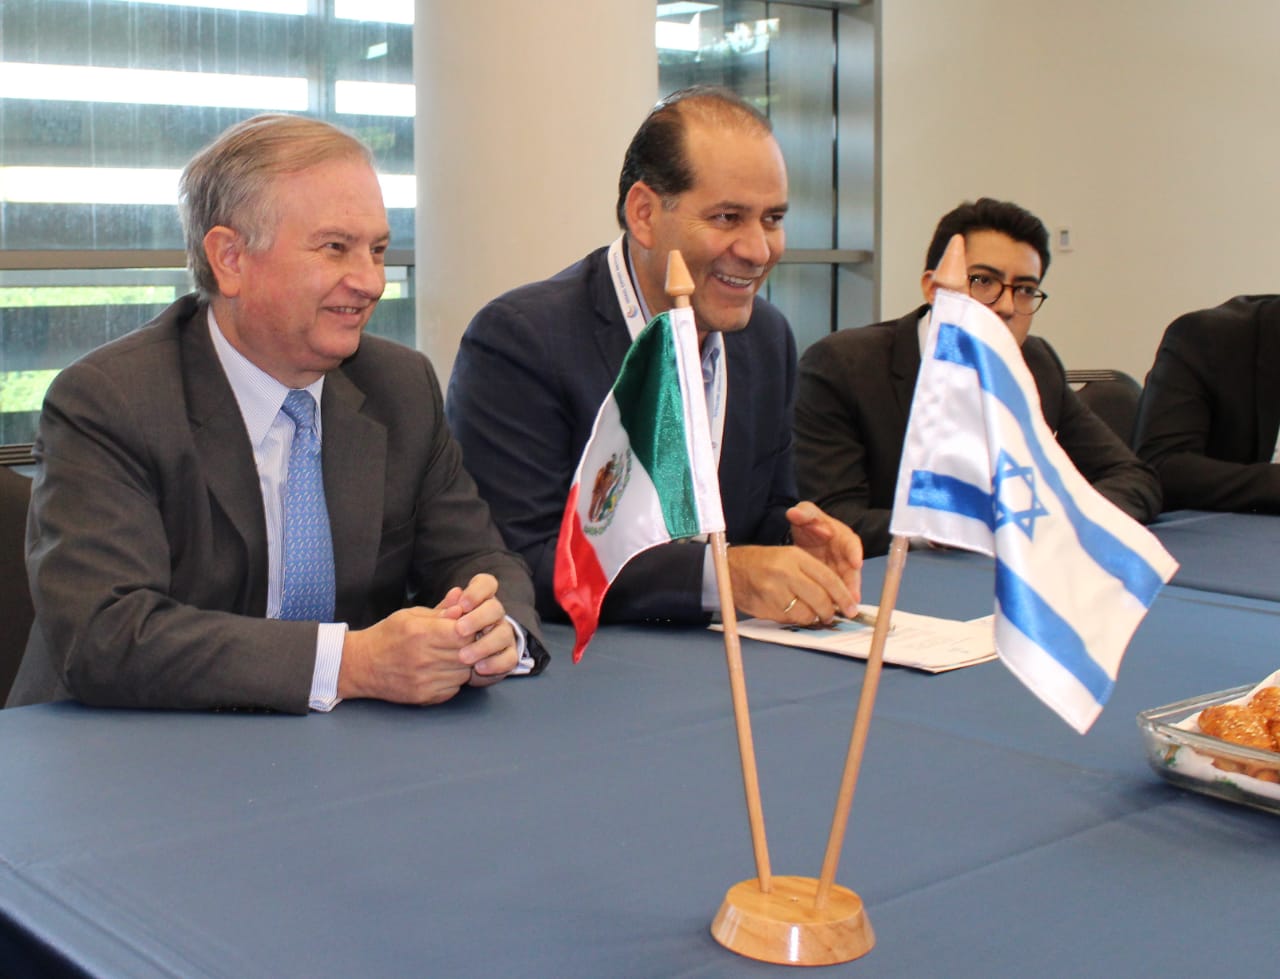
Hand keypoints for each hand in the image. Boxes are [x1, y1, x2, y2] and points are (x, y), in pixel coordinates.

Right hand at [338, 574, 517, 702]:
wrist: (361, 666)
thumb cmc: (388, 635)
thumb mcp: (410, 615)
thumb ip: (440, 610)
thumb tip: (462, 597)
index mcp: (421, 633)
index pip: (463, 633)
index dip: (469, 629)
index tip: (465, 628)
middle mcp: (424, 658)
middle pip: (467, 653)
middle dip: (469, 646)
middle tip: (460, 642)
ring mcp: (425, 680)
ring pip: (464, 672)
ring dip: (463, 664)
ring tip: (449, 656)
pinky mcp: (425, 697)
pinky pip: (454, 688)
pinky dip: (453, 680)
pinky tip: (441, 671)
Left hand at [435, 575, 520, 687]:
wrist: (450, 663)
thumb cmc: (443, 636)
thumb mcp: (440, 621)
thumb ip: (446, 609)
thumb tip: (454, 594)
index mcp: (479, 600)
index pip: (486, 584)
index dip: (476, 591)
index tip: (462, 604)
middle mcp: (494, 615)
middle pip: (495, 608)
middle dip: (478, 619)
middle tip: (460, 630)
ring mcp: (503, 635)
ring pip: (503, 633)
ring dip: (484, 645)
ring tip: (463, 657)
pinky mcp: (508, 655)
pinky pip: (510, 658)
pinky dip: (495, 664)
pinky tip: (478, 668)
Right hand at [726, 520, 859, 626]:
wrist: (732, 569)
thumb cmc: (765, 564)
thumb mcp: (789, 558)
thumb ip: (812, 574)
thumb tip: (837, 597)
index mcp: (794, 556)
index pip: (828, 579)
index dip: (843, 596)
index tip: (851, 608)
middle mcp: (785, 572)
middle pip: (820, 599)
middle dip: (830, 611)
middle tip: (831, 615)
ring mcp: (774, 591)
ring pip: (806, 614)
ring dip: (812, 618)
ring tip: (809, 613)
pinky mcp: (766, 606)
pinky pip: (790, 620)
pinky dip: (794, 619)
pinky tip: (790, 611)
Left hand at [786, 501, 862, 605]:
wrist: (805, 534)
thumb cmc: (810, 521)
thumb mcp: (806, 513)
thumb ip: (803, 512)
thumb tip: (794, 513)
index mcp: (842, 536)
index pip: (851, 543)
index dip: (854, 553)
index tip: (856, 562)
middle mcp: (845, 554)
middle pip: (852, 570)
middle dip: (853, 583)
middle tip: (853, 597)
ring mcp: (839, 568)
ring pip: (846, 583)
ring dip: (847, 596)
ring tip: (846, 609)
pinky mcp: (832, 579)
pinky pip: (835, 591)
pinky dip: (835, 600)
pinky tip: (832, 611)